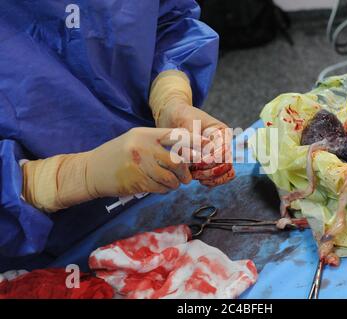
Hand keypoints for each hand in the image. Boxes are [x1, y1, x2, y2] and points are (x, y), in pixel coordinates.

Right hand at [22, 127, 196, 211]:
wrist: (91, 170)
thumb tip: (186, 153)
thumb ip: (158, 143)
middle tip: (186, 177)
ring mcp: (139, 166)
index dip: (194, 142)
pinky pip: (159, 188)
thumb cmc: (117, 155)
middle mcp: (143, 148)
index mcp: (145, 134)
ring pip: (169, 178)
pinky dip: (164, 190)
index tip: (206, 148)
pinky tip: (160, 188)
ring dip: (175, 184)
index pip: (176, 136)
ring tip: (173, 183)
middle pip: (176, 161)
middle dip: (185, 172)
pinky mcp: (136, 182)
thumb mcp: (135, 140)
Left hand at [158, 99, 235, 186]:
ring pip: (224, 173)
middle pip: (226, 164)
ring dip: (210, 177)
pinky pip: (217, 177)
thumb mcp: (187, 123)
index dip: (214, 159)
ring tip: (194, 176)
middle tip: (195, 172)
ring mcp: (216, 154)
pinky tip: (198, 180)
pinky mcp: (208, 163)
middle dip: (212, 171)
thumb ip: (196, 140)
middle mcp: (222, 144)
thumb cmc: (180, 115)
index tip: (200, 162)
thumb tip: (204, 158)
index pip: (225, 150)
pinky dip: (210, 181)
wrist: (172, 116)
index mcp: (222, 132)